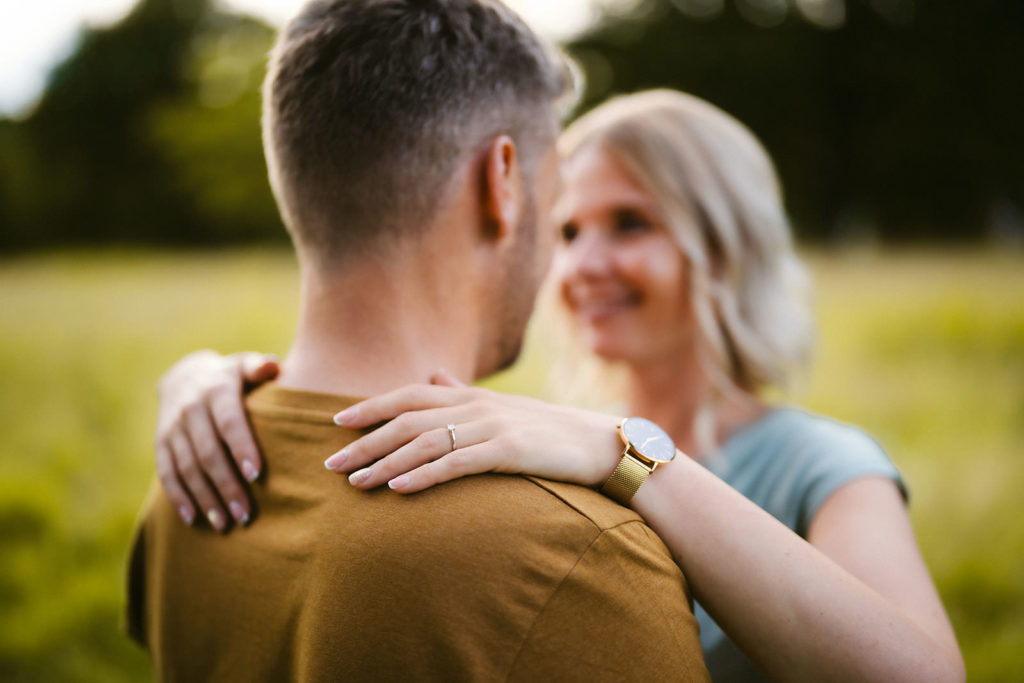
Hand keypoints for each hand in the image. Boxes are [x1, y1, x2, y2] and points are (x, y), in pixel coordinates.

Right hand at [154, 350, 278, 530]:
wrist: (185, 375)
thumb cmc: (232, 376)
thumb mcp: (245, 365)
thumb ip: (261, 367)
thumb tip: (273, 366)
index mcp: (216, 390)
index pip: (229, 422)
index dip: (241, 448)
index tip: (256, 475)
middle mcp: (190, 409)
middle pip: (208, 453)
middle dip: (226, 485)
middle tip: (244, 515)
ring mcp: (172, 427)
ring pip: (187, 468)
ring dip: (205, 498)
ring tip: (224, 524)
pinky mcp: (160, 443)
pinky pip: (166, 473)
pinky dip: (178, 497)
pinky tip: (193, 519)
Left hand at [325, 369, 623, 493]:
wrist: (599, 444)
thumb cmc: (548, 429)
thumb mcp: (502, 408)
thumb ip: (463, 392)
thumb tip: (433, 374)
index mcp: (471, 395)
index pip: (410, 394)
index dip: (372, 406)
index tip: (336, 421)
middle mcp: (475, 405)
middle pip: (407, 419)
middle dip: (365, 441)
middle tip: (331, 464)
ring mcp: (492, 427)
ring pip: (425, 442)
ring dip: (385, 463)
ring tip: (355, 483)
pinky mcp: (509, 451)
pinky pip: (457, 463)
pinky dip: (424, 475)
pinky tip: (399, 489)